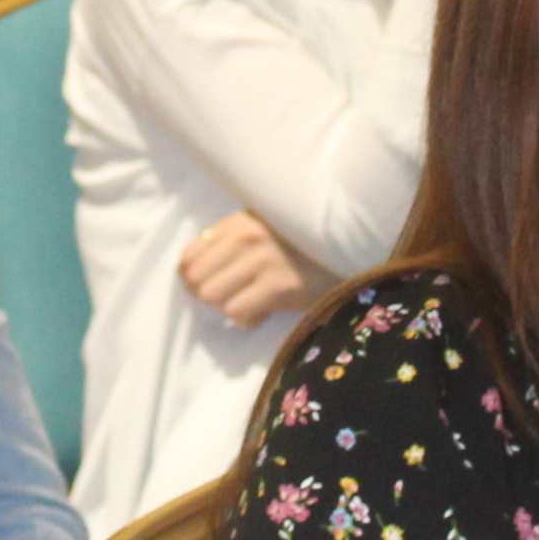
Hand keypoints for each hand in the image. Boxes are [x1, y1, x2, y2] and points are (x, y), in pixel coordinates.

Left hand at [178, 211, 318, 328]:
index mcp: (240, 221)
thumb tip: (188, 271)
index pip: (189, 255)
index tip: (207, 284)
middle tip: (231, 297)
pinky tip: (264, 311)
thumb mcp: (263, 227)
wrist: (350, 249)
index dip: (192, 276)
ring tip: (251, 301)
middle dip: (210, 294)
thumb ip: (229, 241)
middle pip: (197, 280)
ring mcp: (263, 262)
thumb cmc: (301, 242)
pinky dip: (248, 318)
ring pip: (214, 298)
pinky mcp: (279, 287)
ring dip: (229, 306)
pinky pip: (239, 313)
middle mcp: (247, 237)